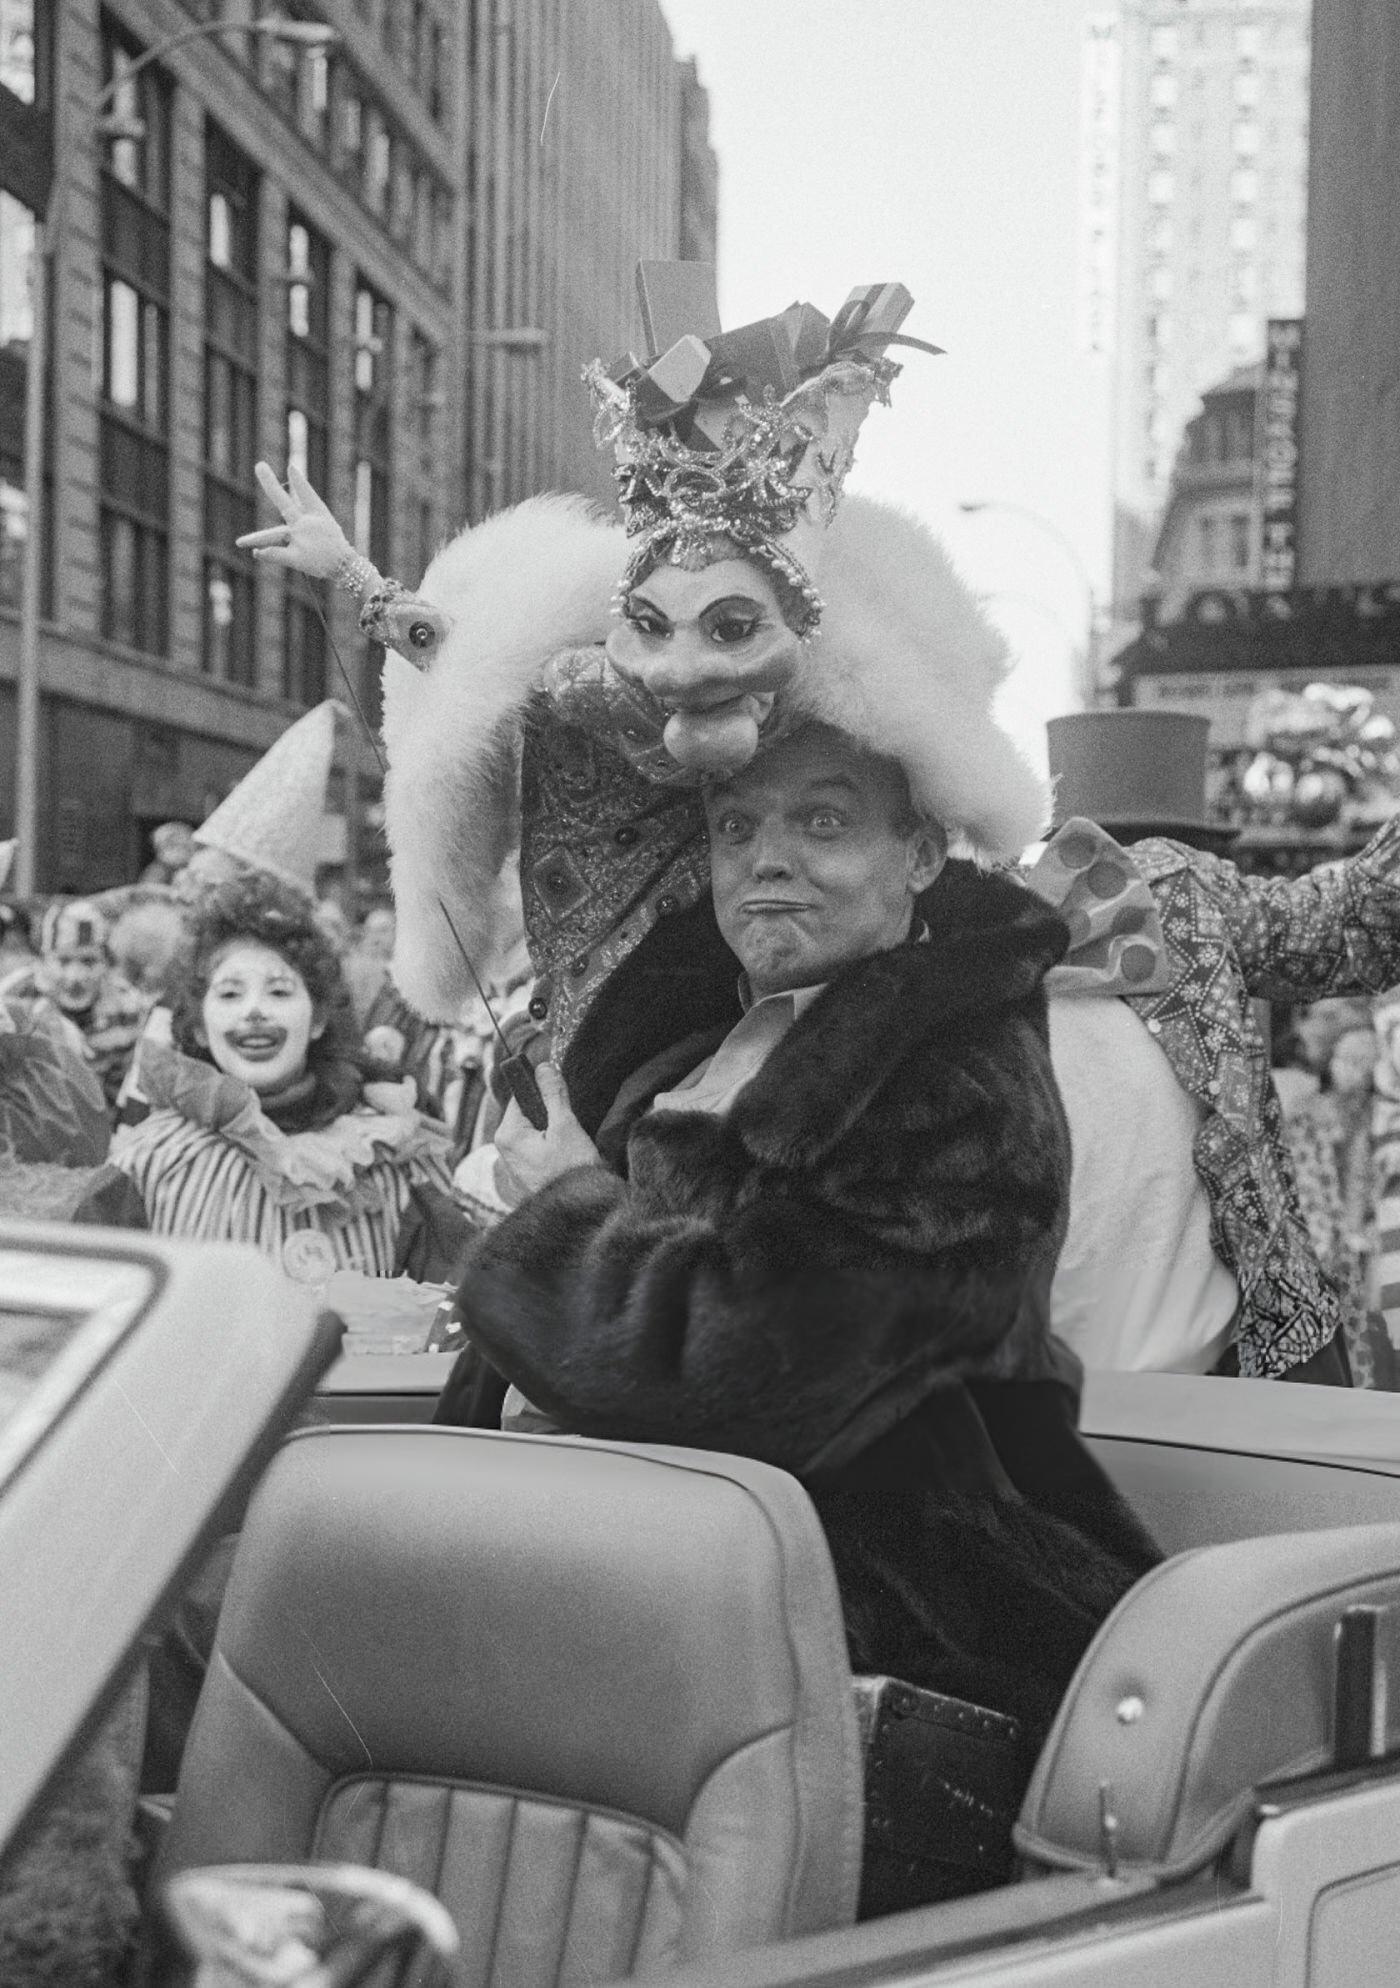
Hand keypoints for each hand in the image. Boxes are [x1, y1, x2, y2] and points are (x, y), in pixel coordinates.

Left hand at [236, 461, 359, 579]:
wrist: (345, 565)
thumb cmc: (331, 540)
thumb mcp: (321, 516)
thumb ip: (304, 496)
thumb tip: (291, 470)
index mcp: (317, 514)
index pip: (306, 494)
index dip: (299, 482)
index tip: (291, 467)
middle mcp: (306, 525)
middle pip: (285, 502)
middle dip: (271, 485)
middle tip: (259, 466)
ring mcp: (301, 541)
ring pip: (274, 535)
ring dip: (255, 538)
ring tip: (239, 542)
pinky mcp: (297, 558)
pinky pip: (278, 555)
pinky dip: (267, 555)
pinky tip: (256, 553)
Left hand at [494, 1065, 602, 1206]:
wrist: (578, 1215)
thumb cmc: (571, 1171)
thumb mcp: (566, 1126)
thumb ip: (553, 1094)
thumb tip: (544, 1067)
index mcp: (507, 1133)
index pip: (521, 1096)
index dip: (544, 1093)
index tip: (563, 1102)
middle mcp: (503, 1149)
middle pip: (529, 1114)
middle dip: (552, 1116)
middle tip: (569, 1132)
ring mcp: (514, 1165)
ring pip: (536, 1132)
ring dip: (555, 1134)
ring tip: (570, 1149)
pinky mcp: (526, 1176)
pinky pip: (538, 1150)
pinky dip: (553, 1150)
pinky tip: (566, 1162)